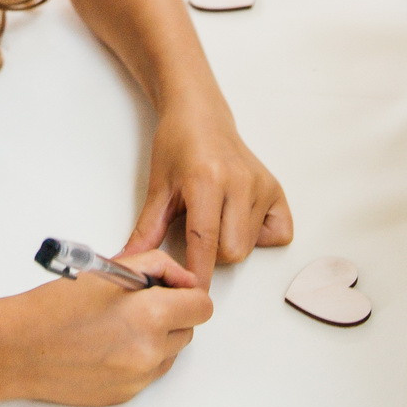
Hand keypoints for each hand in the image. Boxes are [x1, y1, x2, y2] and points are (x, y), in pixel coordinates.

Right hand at [5, 250, 211, 405]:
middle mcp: (149, 351)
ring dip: (157, 337)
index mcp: (149, 315)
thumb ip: (155, 266)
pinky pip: (149, 372)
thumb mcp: (109, 269)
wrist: (19, 349)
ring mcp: (139, 378)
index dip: (187, 293)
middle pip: (188, 330)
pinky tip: (107, 345)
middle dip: (171, 314)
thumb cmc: (54, 307)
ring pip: (170, 353)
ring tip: (118, 324)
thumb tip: (182, 278)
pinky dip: (138, 357)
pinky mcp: (126, 395)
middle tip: (137, 302)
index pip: (201, 307)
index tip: (172, 288)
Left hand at [125, 99, 292, 284]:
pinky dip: (259, 235)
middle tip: (196, 231)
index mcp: (207, 181)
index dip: (198, 273)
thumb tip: (129, 263)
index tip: (191, 293)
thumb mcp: (158, 187)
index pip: (205, 242)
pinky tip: (240, 218)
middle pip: (232, 251)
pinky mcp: (276, 188)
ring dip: (230, 243)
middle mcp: (240, 182)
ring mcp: (261, 185)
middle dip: (211, 255)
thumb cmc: (177, 145)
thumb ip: (146, 230)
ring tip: (215, 218)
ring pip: (249, 245)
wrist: (200, 114)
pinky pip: (278, 233)